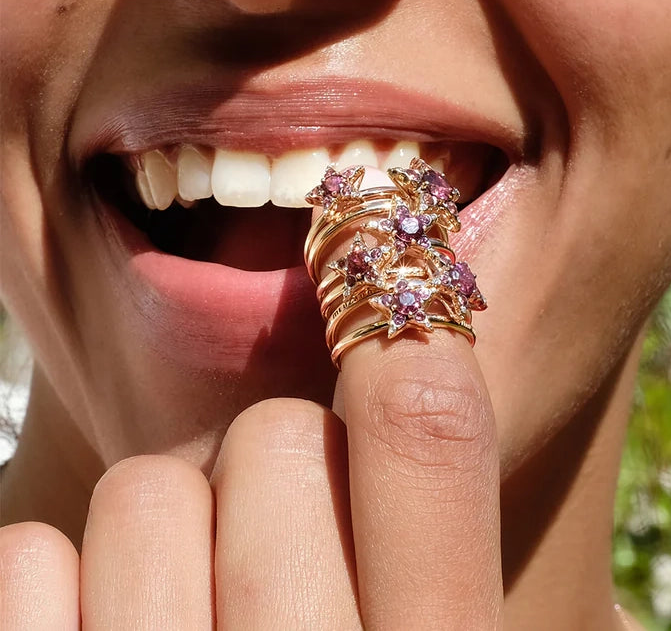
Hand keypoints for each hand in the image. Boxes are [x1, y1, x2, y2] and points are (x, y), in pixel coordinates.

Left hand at [0, 332, 502, 628]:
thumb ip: (435, 545)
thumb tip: (428, 347)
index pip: (428, 422)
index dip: (402, 315)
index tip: (374, 268)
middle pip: (276, 439)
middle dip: (275, 461)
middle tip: (277, 543)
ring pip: (147, 489)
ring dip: (165, 526)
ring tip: (188, 614)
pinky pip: (25, 559)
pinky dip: (53, 584)